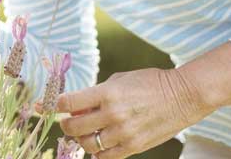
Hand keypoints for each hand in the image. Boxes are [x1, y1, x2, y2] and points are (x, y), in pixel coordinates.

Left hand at [48, 68, 211, 158]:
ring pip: (87, 144)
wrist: (182, 96)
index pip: (68, 103)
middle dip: (66, 125)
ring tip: (86, 132)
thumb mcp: (119, 80)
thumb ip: (96, 93)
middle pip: (73, 127)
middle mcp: (112, 114)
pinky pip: (105, 156)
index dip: (54, 106)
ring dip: (82, 139)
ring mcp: (123, 133)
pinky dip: (97, 152)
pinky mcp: (134, 146)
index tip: (48, 106)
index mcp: (107, 93)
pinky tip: (99, 143)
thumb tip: (75, 107)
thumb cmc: (149, 83)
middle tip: (68, 122)